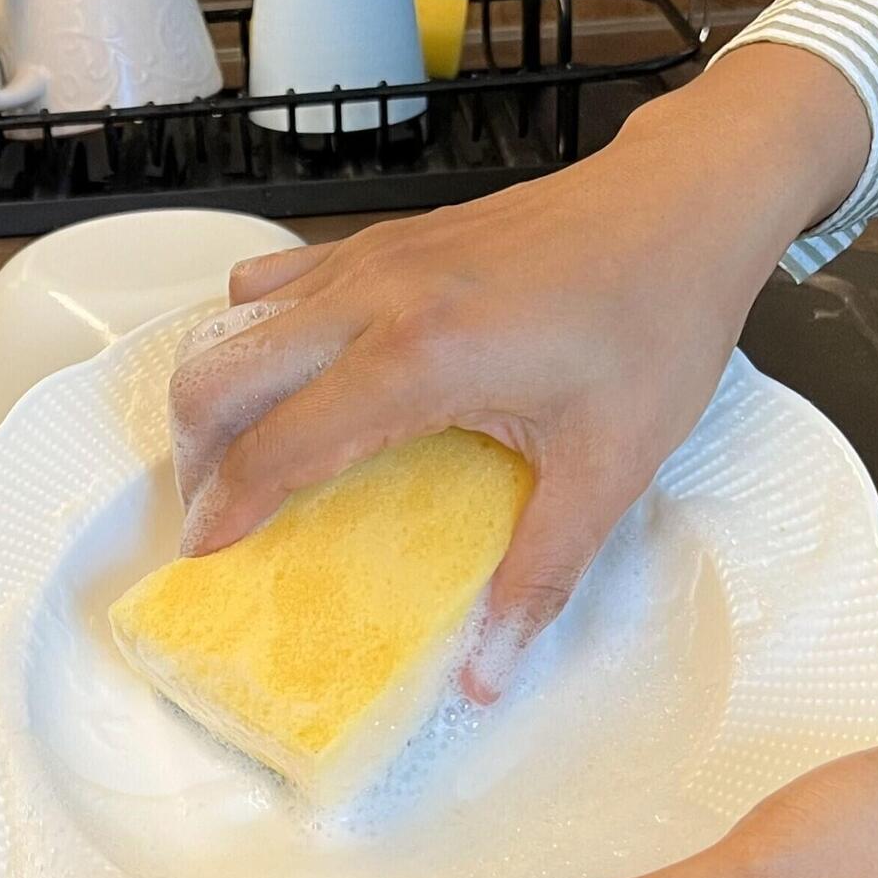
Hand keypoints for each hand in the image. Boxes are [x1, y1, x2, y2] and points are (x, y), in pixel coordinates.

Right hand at [168, 44, 868, 697]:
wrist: (684, 202)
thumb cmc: (658, 318)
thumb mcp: (611, 466)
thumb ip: (540, 576)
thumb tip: (488, 675)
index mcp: (419, 359)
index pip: (275, 443)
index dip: (225, 508)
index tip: (205, 555)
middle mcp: (375, 299)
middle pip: (218, 369)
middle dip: (193, 453)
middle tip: (213, 513)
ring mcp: (372, 257)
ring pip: (231, 316)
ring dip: (214, 388)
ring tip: (236, 453)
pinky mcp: (385, 238)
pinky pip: (277, 282)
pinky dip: (253, 333)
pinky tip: (293, 379)